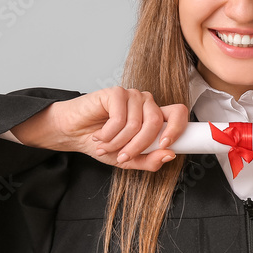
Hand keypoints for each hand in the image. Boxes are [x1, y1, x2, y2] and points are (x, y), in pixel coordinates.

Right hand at [10, 87, 188, 170]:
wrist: (74, 134)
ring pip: (137, 124)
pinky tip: (99, 136)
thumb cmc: (103, 143)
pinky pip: (120, 119)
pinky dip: (108, 134)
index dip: (178, 128)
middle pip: (156, 123)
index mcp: (155, 116)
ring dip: (119, 142)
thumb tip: (170, 155)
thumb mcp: (128, 159)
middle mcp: (146, 103)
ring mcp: (132, 96)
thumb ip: (149, 160)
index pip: (179, 114)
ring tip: (106, 146)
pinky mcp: (116, 92)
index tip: (166, 146)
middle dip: (138, 146)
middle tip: (122, 156)